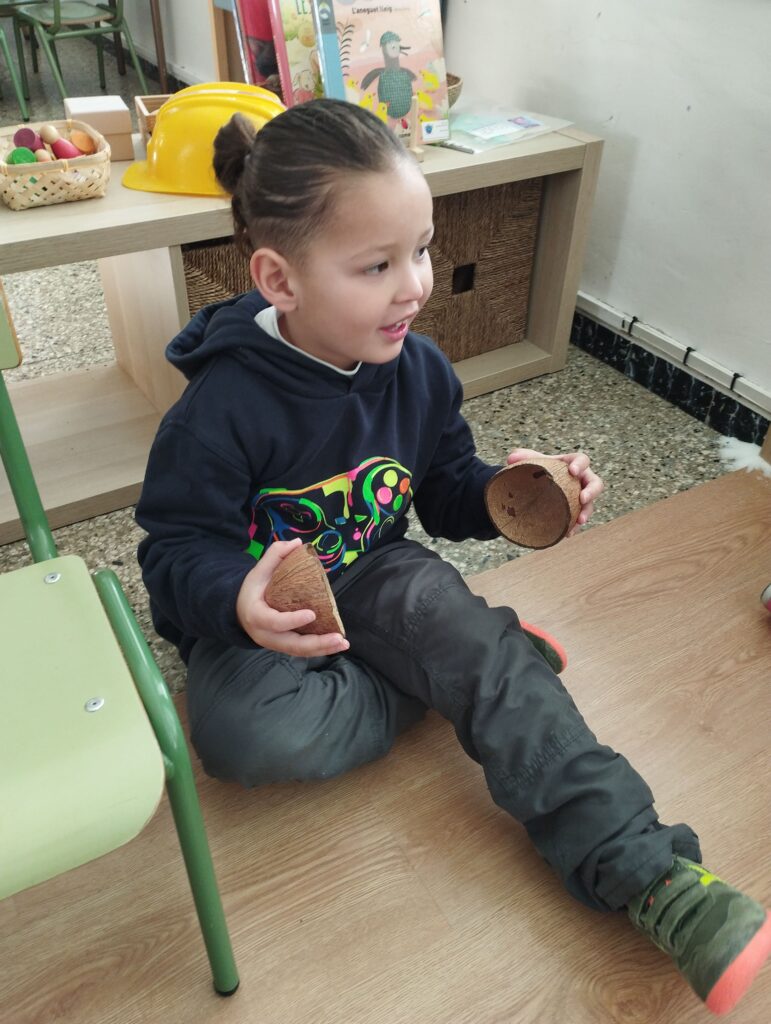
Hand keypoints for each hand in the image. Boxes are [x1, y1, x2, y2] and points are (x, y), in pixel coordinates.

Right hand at [236, 538, 349, 656]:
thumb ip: (275, 555)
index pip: (274, 622)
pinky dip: (319, 649)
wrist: (240, 611)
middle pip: (291, 644)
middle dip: (316, 643)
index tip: (312, 614)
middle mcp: (265, 635)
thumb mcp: (258, 571)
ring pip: (299, 651)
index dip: (292, 620)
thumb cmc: (252, 590)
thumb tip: (298, 542)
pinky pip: (302, 651)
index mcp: (257, 616)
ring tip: (343, 643)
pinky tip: (336, 644)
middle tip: (338, 637)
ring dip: (322, 649)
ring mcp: (275, 644)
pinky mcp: (284, 647)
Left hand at [506, 448, 603, 535]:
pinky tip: (567, 534)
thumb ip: (521, 457)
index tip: (572, 471)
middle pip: (595, 484)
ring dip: (586, 512)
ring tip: (579, 521)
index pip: (582, 460)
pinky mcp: (575, 511)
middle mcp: (581, 480)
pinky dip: (574, 527)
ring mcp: (580, 497)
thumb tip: (511, 459)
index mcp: (572, 463)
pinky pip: (578, 519)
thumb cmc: (538, 468)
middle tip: (582, 498)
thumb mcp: (530, 461)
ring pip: (590, 505)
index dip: (580, 465)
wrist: (536, 484)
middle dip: (591, 491)